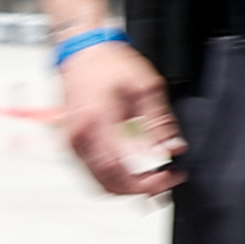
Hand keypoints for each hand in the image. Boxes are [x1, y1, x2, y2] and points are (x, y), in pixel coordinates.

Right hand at [56, 39, 181, 196]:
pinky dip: (113, 178)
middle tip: (165, 184)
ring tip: (152, 181)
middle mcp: (79, 137)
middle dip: (139, 191)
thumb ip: (160, 123)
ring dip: (126, 188)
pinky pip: (91, 172)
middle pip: (107, 184)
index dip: (148, 182)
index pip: (121, 170)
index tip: (171, 178)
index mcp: (97, 123)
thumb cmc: (109, 64)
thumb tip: (172, 150)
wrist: (82, 52)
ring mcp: (72, 142)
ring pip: (97, 183)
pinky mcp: (72, 142)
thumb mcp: (146, 88)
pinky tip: (132, 173)